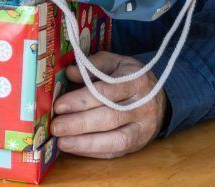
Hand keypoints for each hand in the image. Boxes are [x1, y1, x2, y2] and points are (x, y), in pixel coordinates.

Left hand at [49, 52, 165, 158]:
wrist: (159, 97)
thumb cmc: (128, 77)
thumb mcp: (114, 63)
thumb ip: (91, 66)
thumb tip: (69, 72)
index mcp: (135, 81)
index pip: (106, 92)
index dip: (81, 100)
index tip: (59, 106)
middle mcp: (143, 106)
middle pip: (110, 117)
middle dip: (79, 124)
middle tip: (56, 127)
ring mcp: (143, 128)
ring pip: (115, 140)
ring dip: (85, 143)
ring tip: (61, 142)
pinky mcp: (139, 144)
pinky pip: (115, 152)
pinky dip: (93, 152)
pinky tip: (74, 148)